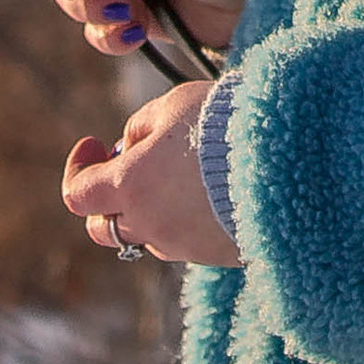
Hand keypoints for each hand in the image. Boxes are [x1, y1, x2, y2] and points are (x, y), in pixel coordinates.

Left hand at [63, 81, 237, 265]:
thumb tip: (130, 145)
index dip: (78, 168)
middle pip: (105, 227)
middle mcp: (148, 225)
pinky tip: (210, 191)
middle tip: (132, 166)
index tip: (94, 145)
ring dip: (150, 209)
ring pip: (147, 234)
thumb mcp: (172, 107)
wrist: (286, 160)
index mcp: (129, 187)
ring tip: (184, 172)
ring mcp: (182, 247)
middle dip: (109, 198)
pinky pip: (185, 242)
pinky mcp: (213, 257)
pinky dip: (184, 220)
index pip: (77, 194)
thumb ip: (140, 127)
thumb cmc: (223, 123)